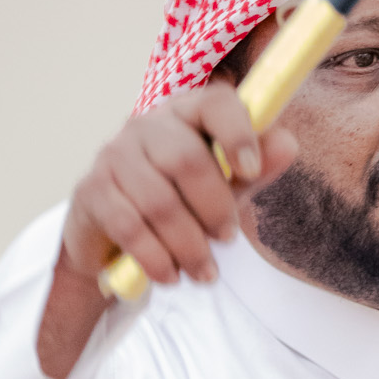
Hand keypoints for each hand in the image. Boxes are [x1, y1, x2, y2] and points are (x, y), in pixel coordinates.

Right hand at [37, 81, 297, 378]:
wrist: (114, 238)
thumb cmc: (178, 203)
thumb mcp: (223, 187)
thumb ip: (252, 169)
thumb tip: (287, 144)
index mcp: (185, 114)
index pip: (214, 102)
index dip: (237, 133)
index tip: (251, 171)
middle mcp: (145, 125)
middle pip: (185, 159)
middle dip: (214, 208)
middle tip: (227, 239)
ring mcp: (113, 155)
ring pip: (158, 200)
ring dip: (188, 244)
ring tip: (205, 272)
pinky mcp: (91, 191)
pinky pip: (129, 226)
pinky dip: (155, 257)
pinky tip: (170, 276)